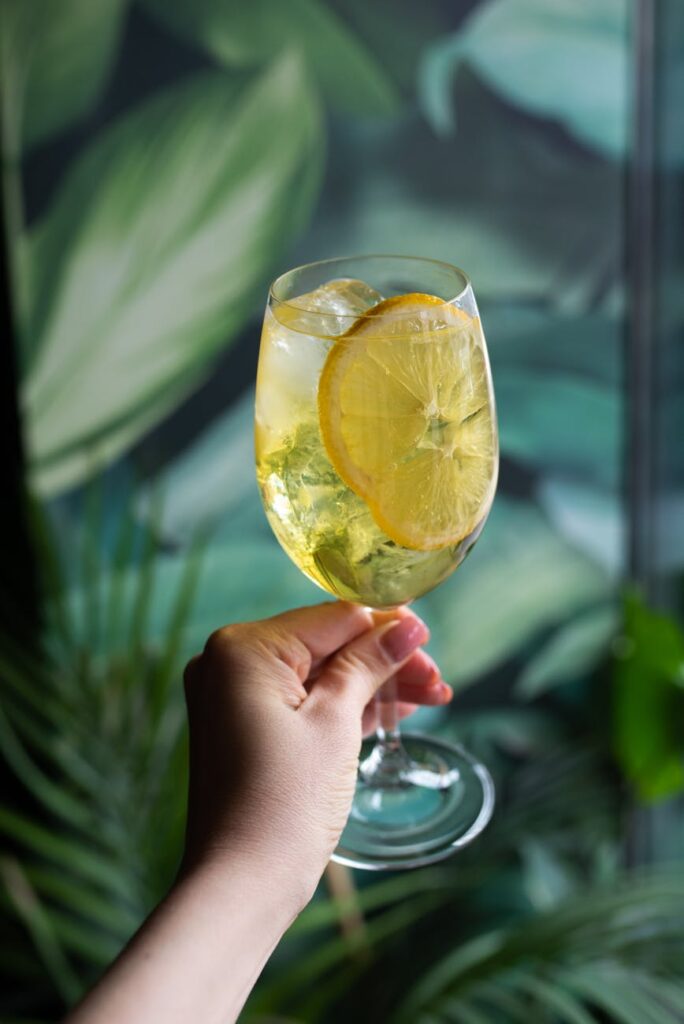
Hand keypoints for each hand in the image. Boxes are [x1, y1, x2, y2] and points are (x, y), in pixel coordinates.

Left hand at [181, 601, 451, 906]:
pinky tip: (390, 710)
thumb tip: (408, 624)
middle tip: (436, 680)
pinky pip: (301, 701)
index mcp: (242, 648)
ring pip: (318, 674)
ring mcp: (232, 697)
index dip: (386, 627)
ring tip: (429, 697)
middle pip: (327, 645)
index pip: (332, 618)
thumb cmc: (286, 801)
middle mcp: (228, 663)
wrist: (242, 885)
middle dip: (384, 662)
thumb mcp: (336, 721)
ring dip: (371, 685)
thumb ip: (369, 664)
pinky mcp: (244, 728)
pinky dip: (343, 706)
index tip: (429, 640)